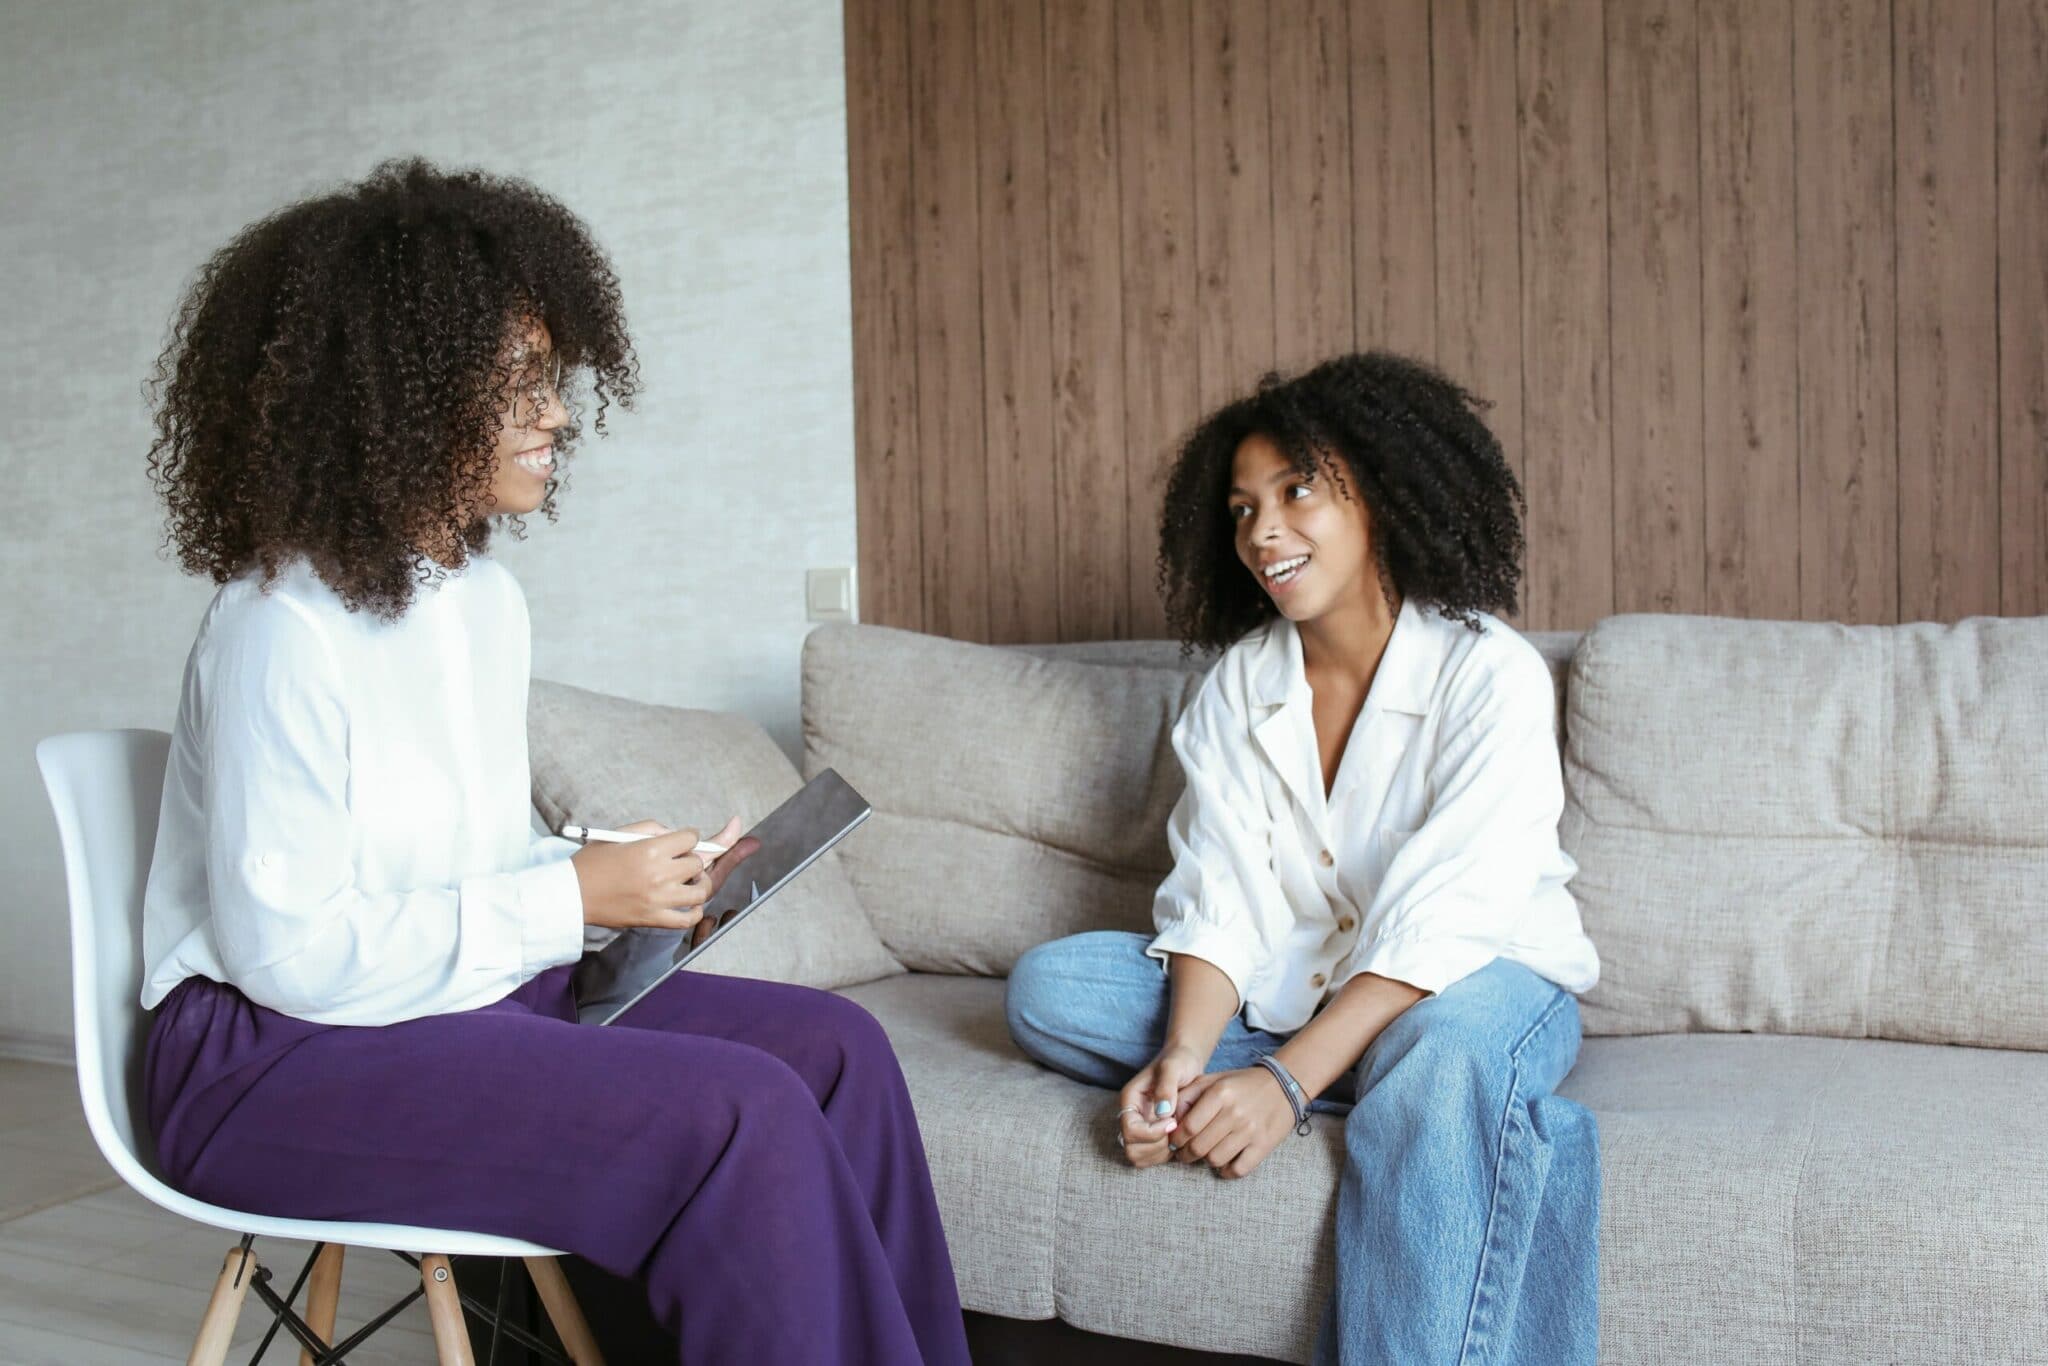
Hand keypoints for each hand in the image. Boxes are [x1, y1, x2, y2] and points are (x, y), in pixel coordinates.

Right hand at [571, 816, 753, 930]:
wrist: (571, 895)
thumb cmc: (592, 863)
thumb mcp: (618, 834)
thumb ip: (651, 829)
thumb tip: (675, 834)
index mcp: (650, 850)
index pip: (691, 839)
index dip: (688, 837)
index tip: (681, 841)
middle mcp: (659, 874)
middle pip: (698, 863)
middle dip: (691, 858)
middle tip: (679, 860)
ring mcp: (658, 899)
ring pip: (700, 891)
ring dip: (698, 884)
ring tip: (688, 881)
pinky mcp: (654, 919)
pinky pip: (688, 919)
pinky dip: (694, 912)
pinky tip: (687, 903)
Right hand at [1116, 1044, 1205, 1168]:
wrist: (1185, 1062)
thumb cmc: (1179, 1061)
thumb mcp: (1173, 1067)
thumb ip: (1166, 1086)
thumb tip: (1162, 1112)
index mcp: (1129, 1100)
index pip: (1130, 1130)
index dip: (1152, 1133)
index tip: (1173, 1121)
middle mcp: (1131, 1117)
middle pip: (1131, 1149)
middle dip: (1156, 1146)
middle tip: (1175, 1132)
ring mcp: (1141, 1128)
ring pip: (1140, 1157)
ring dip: (1161, 1153)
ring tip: (1178, 1135)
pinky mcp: (1152, 1136)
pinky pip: (1152, 1157)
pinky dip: (1166, 1155)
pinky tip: (1180, 1138)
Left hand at [1169, 1067, 1295, 1178]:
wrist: (1283, 1085)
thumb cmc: (1241, 1084)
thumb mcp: (1212, 1080)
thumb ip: (1187, 1095)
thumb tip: (1168, 1119)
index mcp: (1220, 1093)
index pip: (1187, 1127)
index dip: (1175, 1140)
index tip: (1174, 1142)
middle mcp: (1235, 1112)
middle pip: (1198, 1147)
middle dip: (1185, 1154)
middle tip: (1184, 1153)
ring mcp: (1250, 1130)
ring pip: (1215, 1160)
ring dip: (1206, 1161)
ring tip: (1205, 1154)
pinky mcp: (1264, 1145)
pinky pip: (1238, 1169)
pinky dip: (1227, 1171)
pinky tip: (1225, 1161)